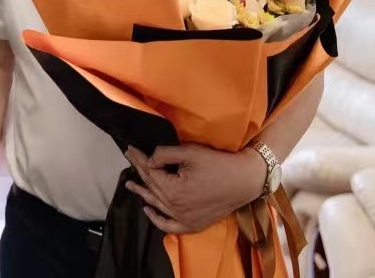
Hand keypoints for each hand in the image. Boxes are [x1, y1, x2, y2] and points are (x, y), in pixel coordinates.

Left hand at [124, 144, 264, 233]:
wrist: (245, 180)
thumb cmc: (218, 163)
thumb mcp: (190, 152)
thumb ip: (165, 155)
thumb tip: (150, 159)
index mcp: (172, 190)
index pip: (149, 172)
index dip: (139, 158)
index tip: (129, 148)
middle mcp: (174, 208)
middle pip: (151, 187)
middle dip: (139, 171)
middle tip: (129, 157)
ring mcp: (183, 219)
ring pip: (157, 204)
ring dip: (143, 192)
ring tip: (129, 183)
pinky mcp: (193, 224)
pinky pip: (169, 226)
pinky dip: (156, 219)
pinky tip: (148, 209)